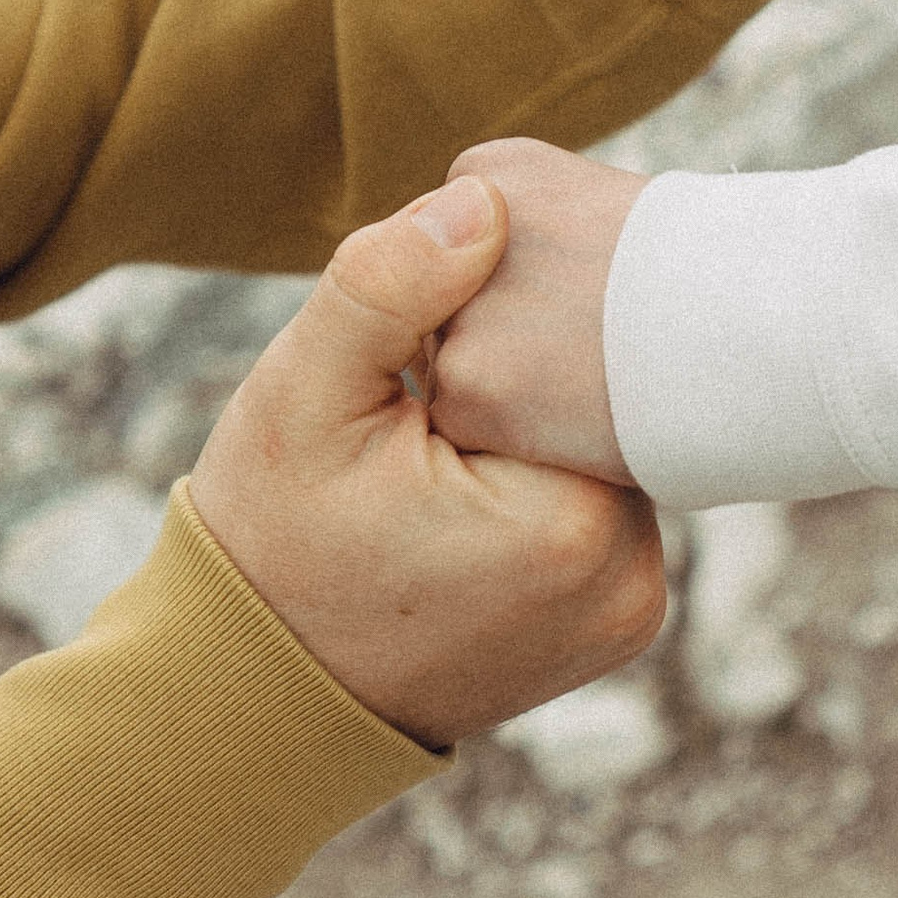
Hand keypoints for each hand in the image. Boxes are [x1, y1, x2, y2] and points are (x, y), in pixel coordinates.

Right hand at [189, 177, 664, 744]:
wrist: (263, 696)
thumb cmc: (272, 542)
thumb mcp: (302, 396)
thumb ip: (386, 287)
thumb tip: (484, 200)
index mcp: (569, 520)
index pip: (585, 348)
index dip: (513, 312)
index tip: (438, 344)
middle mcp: (630, 575)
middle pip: (607, 399)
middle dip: (537, 368)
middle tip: (436, 388)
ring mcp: (634, 607)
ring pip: (606, 444)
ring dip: (546, 421)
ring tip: (452, 440)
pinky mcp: (622, 622)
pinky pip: (604, 502)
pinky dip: (553, 475)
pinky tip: (480, 481)